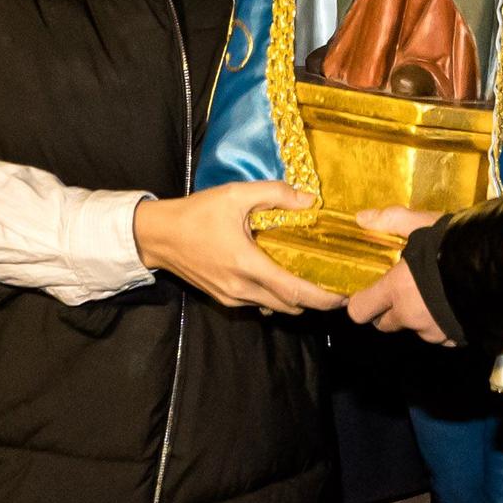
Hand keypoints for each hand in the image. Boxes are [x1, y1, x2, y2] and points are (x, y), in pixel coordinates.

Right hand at [134, 182, 346, 313]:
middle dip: (316, 300)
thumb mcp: (235, 194)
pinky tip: (282, 278)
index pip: (294, 291)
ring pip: (275, 307)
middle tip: (336, 284)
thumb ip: (275, 194)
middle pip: (289, 305)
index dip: (323, 297)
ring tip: (314, 281)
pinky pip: (258, 304)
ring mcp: (231, 297)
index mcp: (247, 264)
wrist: (158, 236)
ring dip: (296, 299)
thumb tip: (310, 201)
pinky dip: (275, 298)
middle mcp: (241, 289)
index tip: (344, 294)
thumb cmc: (196, 213)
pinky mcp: (223, 299)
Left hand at [348, 208, 449, 343]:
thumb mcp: (422, 224)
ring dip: (419, 317)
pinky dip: (443, 324)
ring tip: (436, 294)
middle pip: (386, 325)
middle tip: (402, 291)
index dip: (361, 302)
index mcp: (396, 291)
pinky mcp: (457, 339)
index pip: (360, 311)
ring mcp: (435, 333)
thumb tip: (361, 218)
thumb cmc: (456, 244)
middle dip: (389, 311)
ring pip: (416, 330)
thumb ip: (391, 221)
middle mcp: (411, 317)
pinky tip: (455, 304)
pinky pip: (442, 336)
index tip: (368, 292)